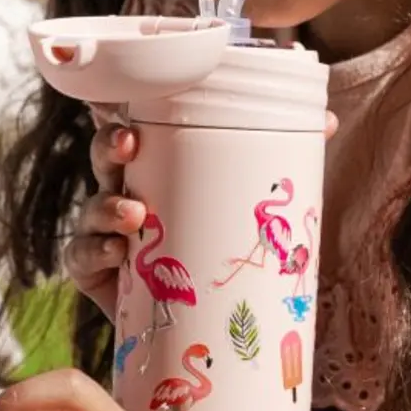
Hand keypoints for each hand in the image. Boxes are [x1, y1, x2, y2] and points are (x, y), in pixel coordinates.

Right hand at [65, 111, 338, 317]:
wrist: (200, 316)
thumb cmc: (219, 241)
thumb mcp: (249, 199)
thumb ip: (282, 157)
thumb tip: (329, 120)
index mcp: (158, 163)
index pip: (133, 122)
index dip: (120, 105)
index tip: (122, 94)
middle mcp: (126, 188)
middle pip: (106, 156)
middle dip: (110, 144)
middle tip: (128, 143)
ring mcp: (106, 229)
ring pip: (92, 206)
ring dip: (106, 205)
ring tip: (133, 214)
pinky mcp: (95, 270)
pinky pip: (81, 255)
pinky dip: (95, 251)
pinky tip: (117, 252)